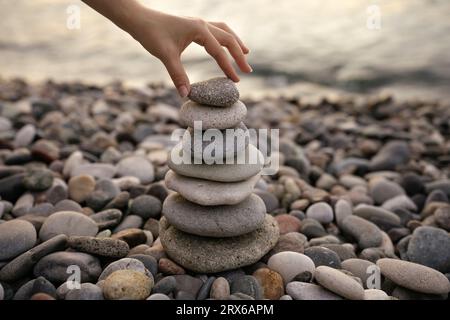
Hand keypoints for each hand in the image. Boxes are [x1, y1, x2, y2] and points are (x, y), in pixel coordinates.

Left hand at [129, 9, 251, 96]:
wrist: (140, 20)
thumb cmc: (152, 35)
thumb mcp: (166, 56)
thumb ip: (178, 75)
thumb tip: (186, 95)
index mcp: (199, 30)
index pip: (219, 51)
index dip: (228, 67)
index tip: (236, 81)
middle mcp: (202, 24)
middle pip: (228, 39)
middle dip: (239, 55)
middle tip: (248, 71)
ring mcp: (199, 23)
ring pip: (224, 31)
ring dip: (236, 43)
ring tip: (246, 53)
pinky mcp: (194, 25)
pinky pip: (216, 30)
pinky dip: (225, 38)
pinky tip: (224, 46)